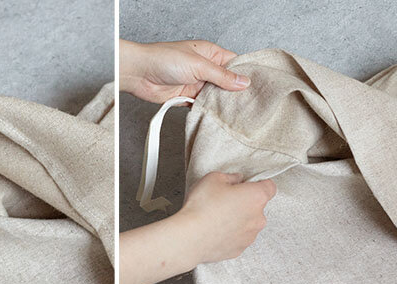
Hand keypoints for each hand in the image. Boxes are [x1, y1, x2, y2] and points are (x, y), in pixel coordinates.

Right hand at [119, 173, 275, 283]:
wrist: (189, 238)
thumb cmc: (202, 207)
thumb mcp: (213, 178)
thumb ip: (230, 177)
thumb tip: (237, 180)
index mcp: (256, 197)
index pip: (270, 187)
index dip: (258, 184)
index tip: (246, 186)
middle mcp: (258, 218)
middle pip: (258, 207)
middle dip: (245, 204)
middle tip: (225, 202)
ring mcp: (249, 237)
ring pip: (248, 224)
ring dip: (238, 220)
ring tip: (218, 219)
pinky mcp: (239, 250)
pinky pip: (238, 239)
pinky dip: (230, 235)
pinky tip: (216, 232)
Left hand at [120, 39, 248, 102]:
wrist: (140, 73)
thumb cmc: (165, 59)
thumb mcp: (198, 65)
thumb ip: (221, 76)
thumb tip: (243, 81)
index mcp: (210, 53)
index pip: (234, 63)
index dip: (244, 74)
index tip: (256, 87)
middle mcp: (204, 67)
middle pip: (226, 82)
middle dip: (234, 93)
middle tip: (248, 105)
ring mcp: (196, 83)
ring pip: (214, 96)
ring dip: (220, 104)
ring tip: (235, 114)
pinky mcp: (187, 97)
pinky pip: (202, 105)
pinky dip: (207, 111)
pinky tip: (216, 117)